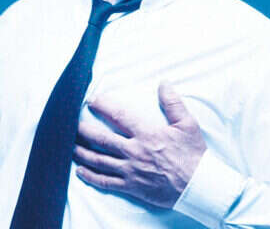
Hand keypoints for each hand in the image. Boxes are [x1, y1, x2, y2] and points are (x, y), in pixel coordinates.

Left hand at [74, 82, 206, 208]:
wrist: (198, 186)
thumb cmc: (193, 154)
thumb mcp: (187, 124)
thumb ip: (173, 103)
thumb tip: (163, 83)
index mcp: (147, 133)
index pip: (119, 116)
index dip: (103, 106)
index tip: (92, 100)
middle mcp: (134, 151)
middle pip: (102, 138)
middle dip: (84, 130)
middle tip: (73, 124)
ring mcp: (131, 170)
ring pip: (99, 160)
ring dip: (82, 152)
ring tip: (71, 146)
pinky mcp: (131, 186)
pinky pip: (106, 181)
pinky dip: (91, 176)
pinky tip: (80, 171)